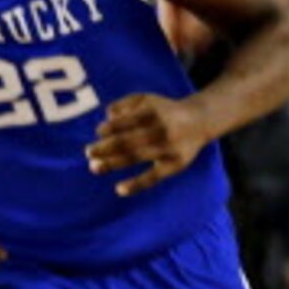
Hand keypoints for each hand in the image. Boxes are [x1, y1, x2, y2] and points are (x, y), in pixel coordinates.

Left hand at [86, 93, 209, 197]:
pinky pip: (154, 177)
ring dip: (112, 163)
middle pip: (128, 140)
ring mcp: (168, 148)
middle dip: (105, 147)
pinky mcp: (175, 165)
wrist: (200, 121)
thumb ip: (125, 103)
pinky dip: (136, 184)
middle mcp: (161, 130)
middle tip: (88, 152)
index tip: (98, 132)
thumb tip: (107, 116)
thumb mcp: (146, 99)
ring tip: (94, 167)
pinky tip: (119, 189)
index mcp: (153, 113)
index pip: (126, 121)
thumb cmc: (164, 110)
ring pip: (136, 157)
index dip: (110, 127)